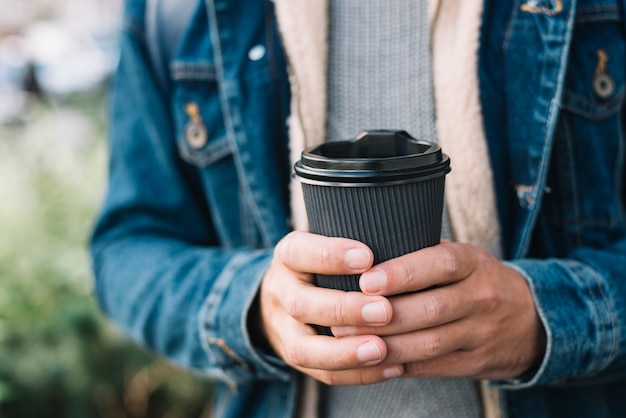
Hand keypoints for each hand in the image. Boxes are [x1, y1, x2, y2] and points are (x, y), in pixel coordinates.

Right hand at [258, 231, 404, 384]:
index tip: (368, 257)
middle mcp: (280, 292)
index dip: (331, 256)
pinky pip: (322, 373)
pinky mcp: (295, 358)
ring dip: (346, 352)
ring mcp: (283, 329)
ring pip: (304, 348)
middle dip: (345, 309)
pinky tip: (391, 367)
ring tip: (382, 349)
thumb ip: (352, 239)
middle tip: (385, 310)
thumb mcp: (325, 241)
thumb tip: (403, 237)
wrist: (281, 296)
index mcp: (288, 256)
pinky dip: (357, 374)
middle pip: (302, 304)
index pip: (301, 252)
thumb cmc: (320, 263)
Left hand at [333, 242, 545, 379]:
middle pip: (431, 308)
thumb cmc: (477, 281)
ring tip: (351, 341)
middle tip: (344, 316)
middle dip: (384, 315)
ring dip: (387, 344)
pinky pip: (435, 367)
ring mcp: (482, 332)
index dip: (402, 272)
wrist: (532, 321)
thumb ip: (421, 252)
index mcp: (473, 263)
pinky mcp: (477, 362)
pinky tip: (375, 360)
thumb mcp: (461, 256)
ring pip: (430, 342)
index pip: (440, 263)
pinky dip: (403, 365)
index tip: (367, 280)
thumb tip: (365, 247)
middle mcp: (481, 297)